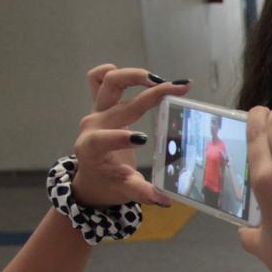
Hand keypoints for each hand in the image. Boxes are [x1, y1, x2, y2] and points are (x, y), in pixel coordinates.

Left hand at [70, 65, 187, 208]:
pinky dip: (112, 72)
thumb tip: (166, 200)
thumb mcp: (125, 191)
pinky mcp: (99, 105)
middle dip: (149, 93)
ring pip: (108, 81)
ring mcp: (96, 112)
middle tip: (178, 90)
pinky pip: (97, 79)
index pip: (101, 139)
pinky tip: (139, 77)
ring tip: (161, 81)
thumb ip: (143, 192)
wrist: (93, 178)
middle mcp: (92, 125)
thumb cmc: (110, 185)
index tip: (143, 139)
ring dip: (134, 75)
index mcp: (92, 149)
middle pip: (116, 100)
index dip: (119, 137)